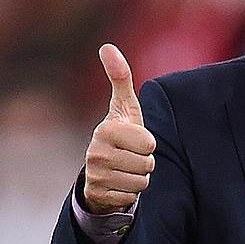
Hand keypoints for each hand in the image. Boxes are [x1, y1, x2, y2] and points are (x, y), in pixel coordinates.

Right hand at [83, 44, 155, 214]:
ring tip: (127, 168)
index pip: (148, 143)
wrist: (102, 168)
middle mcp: (95, 152)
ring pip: (141, 181)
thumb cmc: (121, 133)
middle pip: (146, 164)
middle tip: (132, 155)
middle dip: (146, 161)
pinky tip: (120, 183)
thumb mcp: (124, 106)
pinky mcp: (98, 194)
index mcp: (105, 129)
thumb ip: (120, 77)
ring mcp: (95, 175)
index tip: (136, 139)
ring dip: (140, 177)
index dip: (148, 143)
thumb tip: (107, 47)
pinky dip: (131, 192)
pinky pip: (133, 197)